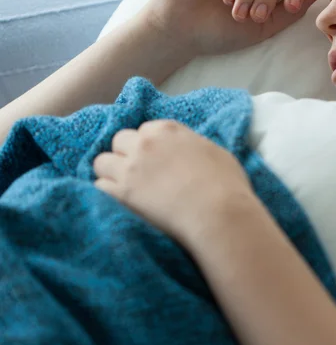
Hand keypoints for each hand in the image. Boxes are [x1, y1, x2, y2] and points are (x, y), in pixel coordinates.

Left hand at [93, 119, 254, 247]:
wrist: (219, 215)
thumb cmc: (227, 186)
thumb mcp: (216, 153)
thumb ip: (193, 146)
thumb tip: (188, 152)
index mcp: (168, 130)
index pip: (145, 130)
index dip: (149, 145)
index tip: (156, 160)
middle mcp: (144, 144)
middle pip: (119, 141)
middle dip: (126, 154)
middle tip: (140, 174)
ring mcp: (130, 168)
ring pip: (101, 162)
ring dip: (111, 173)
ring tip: (126, 190)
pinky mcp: (121, 194)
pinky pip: (99, 187)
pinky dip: (107, 194)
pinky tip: (122, 204)